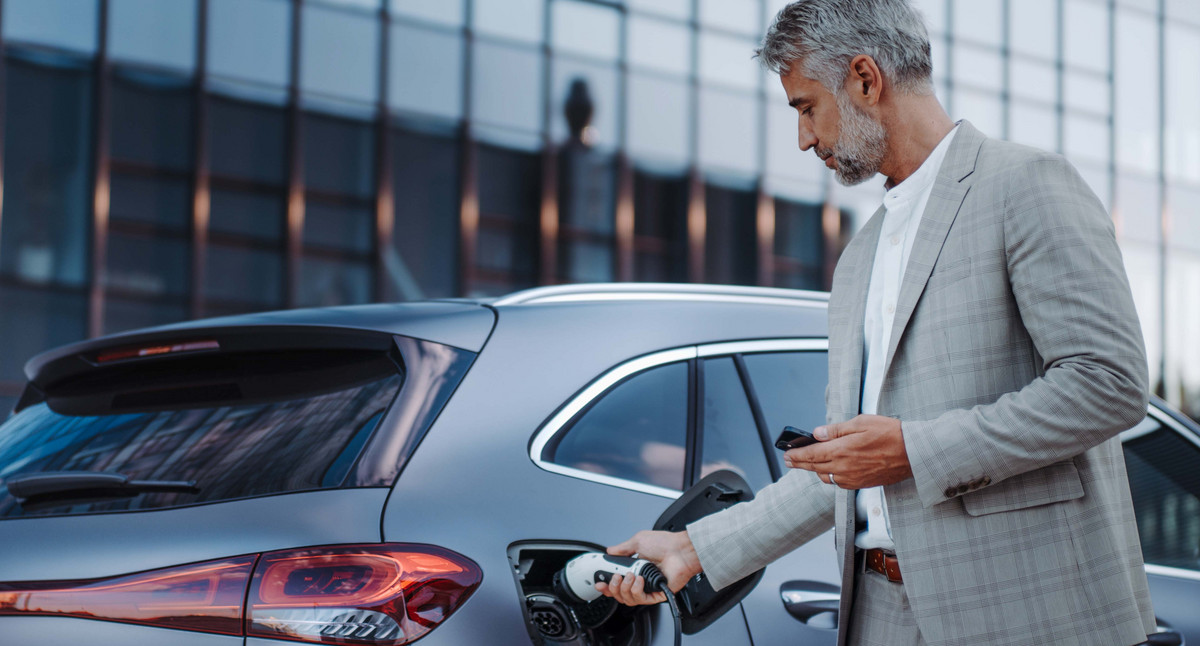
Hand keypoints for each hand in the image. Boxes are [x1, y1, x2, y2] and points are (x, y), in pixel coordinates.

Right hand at [595, 530, 701, 605]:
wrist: (681, 550)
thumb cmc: (665, 544)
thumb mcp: (638, 541)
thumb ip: (623, 548)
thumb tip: (610, 551)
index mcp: (636, 568)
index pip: (617, 582)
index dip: (607, 586)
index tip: (600, 584)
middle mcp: (641, 579)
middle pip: (620, 594)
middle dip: (613, 587)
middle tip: (616, 577)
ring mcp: (648, 588)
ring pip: (628, 599)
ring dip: (625, 587)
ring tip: (632, 576)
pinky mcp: (657, 595)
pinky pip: (641, 600)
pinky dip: (637, 590)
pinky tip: (640, 580)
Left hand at [783, 414, 912, 488]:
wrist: (913, 452)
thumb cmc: (890, 433)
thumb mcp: (860, 423)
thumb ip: (836, 430)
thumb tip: (817, 433)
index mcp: (841, 450)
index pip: (811, 454)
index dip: (796, 455)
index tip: (786, 454)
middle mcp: (844, 468)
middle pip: (814, 467)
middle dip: (800, 463)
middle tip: (789, 460)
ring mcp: (853, 478)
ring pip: (826, 476)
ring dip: (815, 470)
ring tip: (808, 463)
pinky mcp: (862, 484)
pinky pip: (839, 483)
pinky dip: (831, 476)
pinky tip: (830, 470)